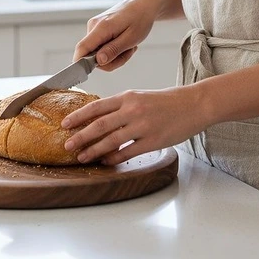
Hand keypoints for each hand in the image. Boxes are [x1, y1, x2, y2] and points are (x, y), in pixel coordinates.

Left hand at [62, 86, 204, 164]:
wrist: (193, 104)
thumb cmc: (166, 101)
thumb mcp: (140, 96)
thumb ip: (121, 106)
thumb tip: (99, 118)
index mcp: (128, 96)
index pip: (97, 106)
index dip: (79, 116)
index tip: (65, 123)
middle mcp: (133, 110)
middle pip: (99, 125)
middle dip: (80, 136)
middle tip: (67, 145)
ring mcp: (143, 126)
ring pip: (111, 140)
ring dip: (94, 150)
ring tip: (82, 157)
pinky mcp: (153, 141)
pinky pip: (128, 152)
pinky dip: (114, 158)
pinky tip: (105, 162)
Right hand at [73, 0, 160, 70]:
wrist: (143, 4)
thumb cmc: (140, 19)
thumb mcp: (131, 38)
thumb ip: (113, 50)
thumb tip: (97, 62)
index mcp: (100, 28)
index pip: (81, 49)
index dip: (81, 64)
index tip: (93, 71)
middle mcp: (93, 26)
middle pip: (91, 56)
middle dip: (111, 60)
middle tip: (128, 52)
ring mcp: (94, 27)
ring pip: (98, 53)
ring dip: (115, 55)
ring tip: (129, 45)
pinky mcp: (97, 29)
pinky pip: (101, 47)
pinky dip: (113, 49)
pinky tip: (124, 42)